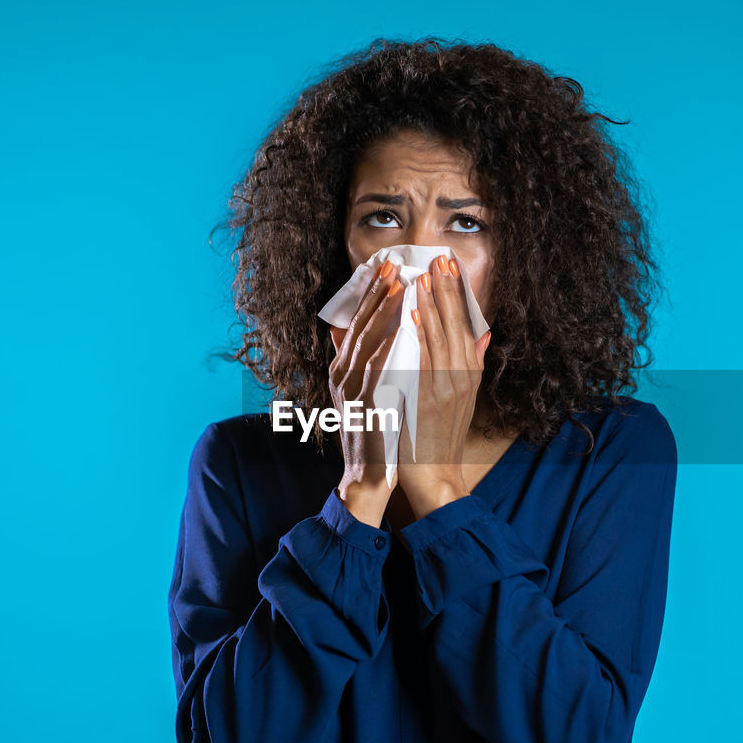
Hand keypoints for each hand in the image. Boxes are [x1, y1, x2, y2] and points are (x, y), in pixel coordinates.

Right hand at [329, 260, 403, 525]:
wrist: (368, 478)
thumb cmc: (371, 435)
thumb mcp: (359, 394)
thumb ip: (356, 363)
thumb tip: (346, 332)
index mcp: (344, 371)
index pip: (357, 324)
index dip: (371, 294)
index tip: (386, 268)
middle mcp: (343, 377)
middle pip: (359, 327)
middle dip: (376, 294)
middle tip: (392, 265)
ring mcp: (352, 392)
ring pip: (367, 343)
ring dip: (382, 313)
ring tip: (398, 286)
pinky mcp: (366, 410)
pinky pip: (377, 375)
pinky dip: (387, 351)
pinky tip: (399, 333)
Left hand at [398, 254, 491, 518]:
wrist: (434, 475)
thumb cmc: (442, 437)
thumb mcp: (464, 399)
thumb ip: (472, 364)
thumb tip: (483, 334)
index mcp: (468, 373)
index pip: (465, 323)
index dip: (458, 293)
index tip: (450, 265)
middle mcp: (462, 376)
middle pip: (456, 323)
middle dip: (447, 289)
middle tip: (440, 257)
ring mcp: (446, 386)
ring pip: (440, 335)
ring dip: (433, 302)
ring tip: (426, 274)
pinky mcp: (429, 397)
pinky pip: (424, 358)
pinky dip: (420, 334)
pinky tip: (413, 314)